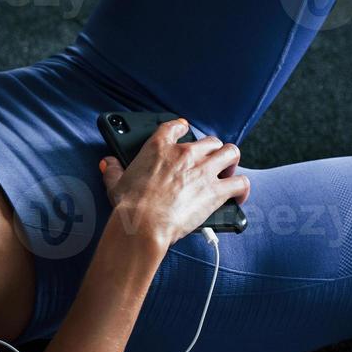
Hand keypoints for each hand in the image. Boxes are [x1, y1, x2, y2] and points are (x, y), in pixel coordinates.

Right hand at [99, 118, 249, 249]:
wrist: (144, 225)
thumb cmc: (129, 206)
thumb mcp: (115, 184)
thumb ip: (114, 170)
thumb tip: (108, 163)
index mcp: (159, 148)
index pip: (174, 127)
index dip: (181, 127)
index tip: (183, 129)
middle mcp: (186, 154)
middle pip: (210, 141)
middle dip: (212, 149)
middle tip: (209, 160)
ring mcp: (204, 171)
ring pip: (231, 153)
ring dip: (231, 161)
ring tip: (229, 170)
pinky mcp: (216, 191)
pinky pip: (241, 183)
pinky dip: (242, 188)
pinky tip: (239, 195)